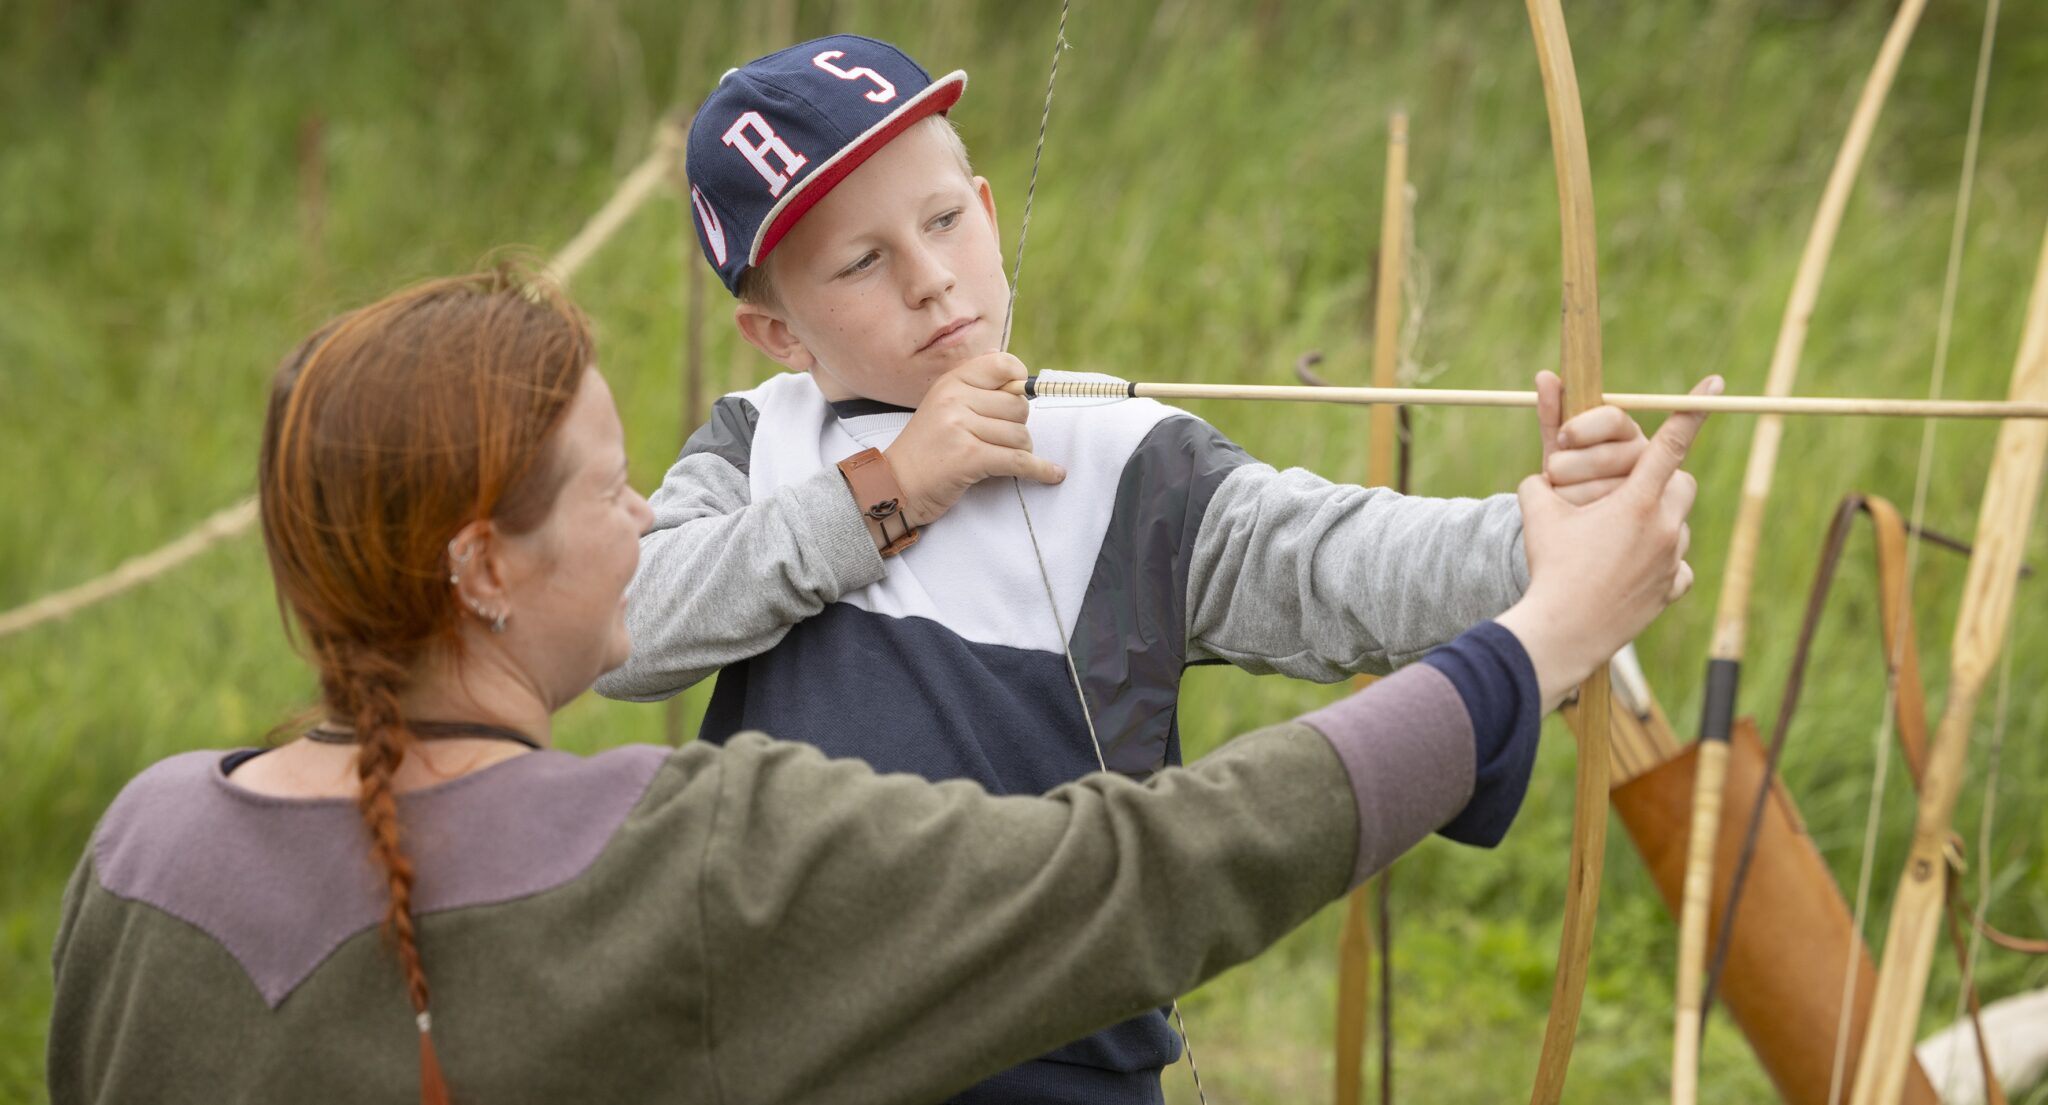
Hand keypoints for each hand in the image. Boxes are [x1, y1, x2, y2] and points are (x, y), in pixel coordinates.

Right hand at [885, 353, 1065, 527]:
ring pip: (1021, 435)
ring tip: (997, 459)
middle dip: (1017, 427)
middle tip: (998, 440)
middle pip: (1018, 406)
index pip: (1003, 366)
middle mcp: (955, 399)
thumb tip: (1000, 353)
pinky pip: (1019, 461)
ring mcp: (960, 427)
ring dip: (1020, 452)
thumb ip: (972, 381)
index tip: (1018, 397)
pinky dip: (1040, 470)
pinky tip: (1053, 475)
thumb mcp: (941, 405)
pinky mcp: (968, 457)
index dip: (1020, 382)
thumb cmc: (924, 449)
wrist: (894, 487)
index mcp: (951, 382)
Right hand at [1497, 377, 1717, 710]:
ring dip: (1659, 522)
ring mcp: (1671, 562)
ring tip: (1619, 535)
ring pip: (1679, 526)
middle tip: (1630, 488)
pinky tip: (1634, 571)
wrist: (1563, 632)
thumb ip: (1540, 478)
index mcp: (1636, 501)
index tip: (1716, 385)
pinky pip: (1678, 569)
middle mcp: (1664, 528)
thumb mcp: (1536, 512)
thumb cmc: (1549, 568)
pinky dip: (1662, 565)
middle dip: (1662, 479)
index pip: (1671, 443)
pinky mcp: (1670, 591)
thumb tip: (1538, 469)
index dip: (1693, 410)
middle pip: (1683, 484)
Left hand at [1535, 370, 1646, 505]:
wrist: (1569, 516)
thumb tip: (1544, 376)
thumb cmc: (1568, 471)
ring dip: (1568, 491)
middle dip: (1571, 465)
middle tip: (1554, 472)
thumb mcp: (1559, 445)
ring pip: (1602, 488)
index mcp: (1625, 432)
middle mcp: (1643, 457)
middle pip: (1608, 456)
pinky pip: (1599, 517)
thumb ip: (1553, 414)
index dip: (1584, 427)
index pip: (1614, 419)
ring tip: (1562, 496)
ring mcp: (1645, 491)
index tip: (1563, 438)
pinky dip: (1574, 515)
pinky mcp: (1637, 519)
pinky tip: (1569, 516)